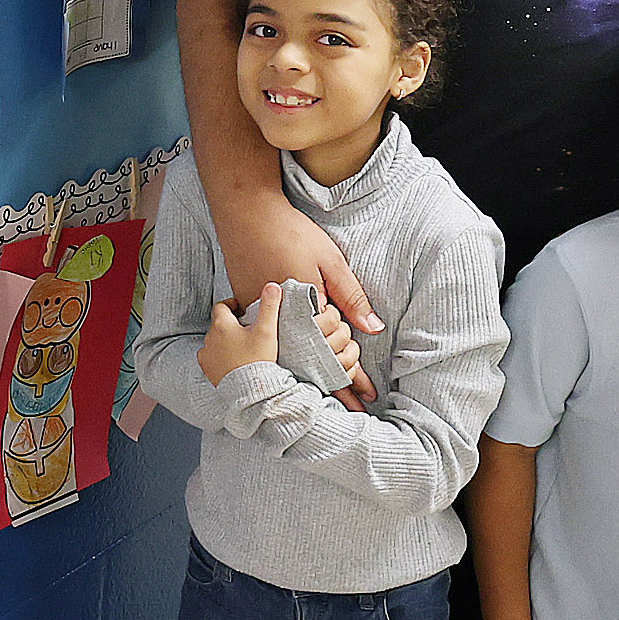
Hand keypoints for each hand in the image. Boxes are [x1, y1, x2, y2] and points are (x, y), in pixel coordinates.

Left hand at [199, 289, 282, 384]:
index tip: (242, 310)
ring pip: (214, 340)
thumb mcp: (267, 330)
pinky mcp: (207, 368)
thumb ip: (269, 305)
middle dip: (230, 324)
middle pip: (218, 323)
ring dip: (224, 340)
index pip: (221, 306)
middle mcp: (210, 337)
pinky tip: (232, 360)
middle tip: (246, 329)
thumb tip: (272, 285)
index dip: (232, 305)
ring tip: (241, 346)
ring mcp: (206, 354)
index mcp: (222, 324)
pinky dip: (219, 355)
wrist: (251, 390)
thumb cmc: (258, 359)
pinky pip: (210, 356)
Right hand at [217, 184, 377, 401]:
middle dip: (330, 386)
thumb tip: (373, 329)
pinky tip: (295, 357)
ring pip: (288, 353)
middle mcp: (279, 322)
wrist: (245, 214)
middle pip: (308, 365)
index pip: (329, 358)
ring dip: (307, 371)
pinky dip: (287, 349)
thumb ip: (351, 297)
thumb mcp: (331, 262)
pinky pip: (271, 337)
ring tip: (325, 392)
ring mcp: (260, 317)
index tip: (365, 400)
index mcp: (303, 314)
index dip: (349, 382)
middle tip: (352, 405)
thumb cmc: (292, 233)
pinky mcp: (248, 308)